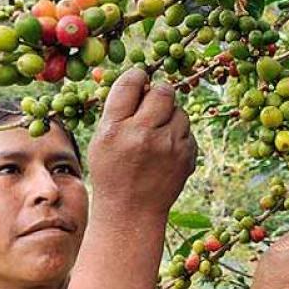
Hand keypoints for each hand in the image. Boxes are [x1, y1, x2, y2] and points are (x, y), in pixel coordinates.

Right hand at [88, 69, 196, 215]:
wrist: (132, 211)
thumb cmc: (112, 171)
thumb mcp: (101, 140)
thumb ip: (118, 109)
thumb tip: (143, 79)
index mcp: (115, 128)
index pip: (132, 82)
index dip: (137, 76)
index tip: (139, 79)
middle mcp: (143, 135)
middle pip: (164, 91)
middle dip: (158, 93)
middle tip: (151, 104)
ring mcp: (169, 147)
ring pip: (180, 111)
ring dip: (170, 116)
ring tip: (156, 134)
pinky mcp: (187, 157)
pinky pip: (188, 131)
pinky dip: (178, 135)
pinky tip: (164, 151)